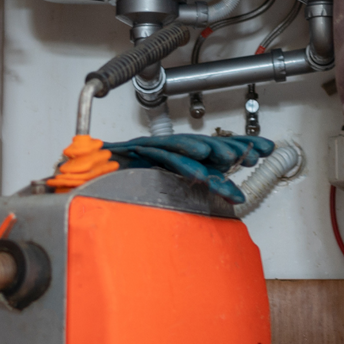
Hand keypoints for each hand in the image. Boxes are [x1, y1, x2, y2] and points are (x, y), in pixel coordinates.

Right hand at [100, 133, 276, 203]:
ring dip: (215, 151)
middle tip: (259, 151)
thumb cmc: (113, 195)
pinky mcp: (135, 154)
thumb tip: (225, 192)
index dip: (238, 149)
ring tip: (238, 156)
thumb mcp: (161, 198)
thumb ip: (189, 191)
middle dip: (234, 146)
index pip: (211, 152)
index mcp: (172, 161)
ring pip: (189, 147)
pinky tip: (202, 164)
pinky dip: (184, 160)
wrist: (78, 188)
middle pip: (204, 145)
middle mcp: (163, 152)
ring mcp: (150, 150)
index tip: (264, 151)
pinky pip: (164, 156)